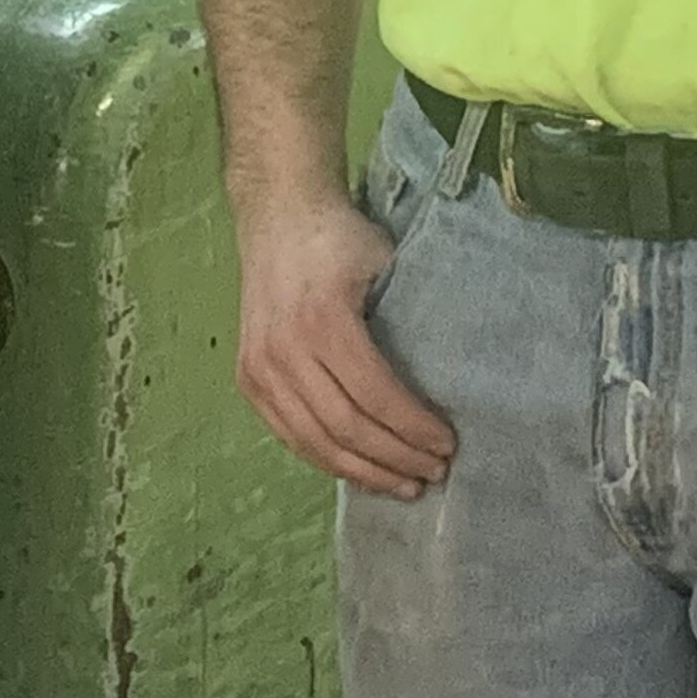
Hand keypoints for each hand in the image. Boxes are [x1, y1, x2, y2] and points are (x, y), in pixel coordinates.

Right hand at [235, 190, 455, 500]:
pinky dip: (326, 459)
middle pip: (346, 428)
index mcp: (323, 320)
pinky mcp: (248, 377)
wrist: (277, 213)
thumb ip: (406, 318)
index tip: (448, 444)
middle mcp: (284, 350)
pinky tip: (359, 471)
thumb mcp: (384, 263)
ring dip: (363, 471)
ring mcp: (260, 367)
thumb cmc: (338, 236)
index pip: (375, 396)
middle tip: (434, 472)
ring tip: (403, 484)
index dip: (413, 429)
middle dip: (396, 458)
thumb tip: (447, 381)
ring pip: (315, 441)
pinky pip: (289, 434)